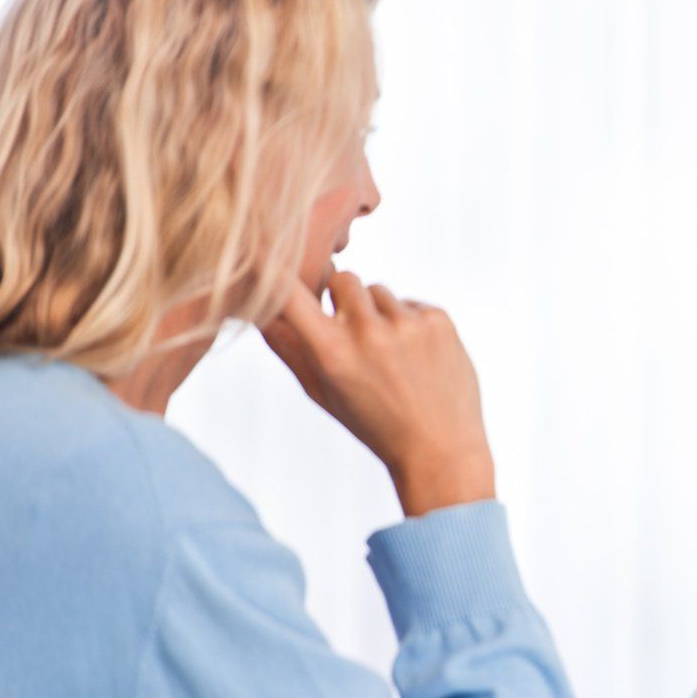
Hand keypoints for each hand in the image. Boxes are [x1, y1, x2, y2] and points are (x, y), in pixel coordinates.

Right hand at [261, 275, 495, 516]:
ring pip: (378, 290)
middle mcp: (369, 333)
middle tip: (351, 331)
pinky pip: (411, 303)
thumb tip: (257, 306)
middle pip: (344, 278)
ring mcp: (408, 325)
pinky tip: (416, 358)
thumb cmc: (372, 423)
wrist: (439, 448)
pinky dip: (409, 323)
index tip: (264, 249)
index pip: (290, 293)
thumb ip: (288, 347)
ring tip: (389, 355)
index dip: (274, 268)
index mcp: (332, 353)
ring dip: (377, 313)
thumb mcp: (321, 392)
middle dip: (342, 297)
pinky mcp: (439, 321)